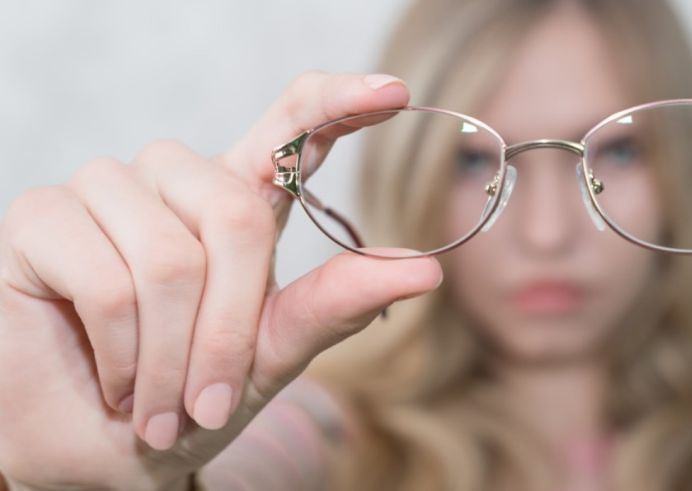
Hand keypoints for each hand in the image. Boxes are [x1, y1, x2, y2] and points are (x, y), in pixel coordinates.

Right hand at [0, 72, 441, 489]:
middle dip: (229, 331)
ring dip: (172, 358)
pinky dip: (124, 357)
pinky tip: (113, 379)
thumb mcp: (270, 355)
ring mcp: (105, 190)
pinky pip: (108, 282)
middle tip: (208, 401)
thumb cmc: (186, 398)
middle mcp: (174, 180)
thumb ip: (334, 305)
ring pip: (171, 258)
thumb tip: (424, 272)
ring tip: (156, 403)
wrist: (92, 447)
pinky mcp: (41, 216)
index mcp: (236, 202)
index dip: (338, 103)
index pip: (291, 127)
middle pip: (237, 214)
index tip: (393, 94)